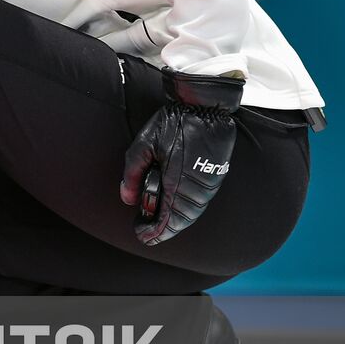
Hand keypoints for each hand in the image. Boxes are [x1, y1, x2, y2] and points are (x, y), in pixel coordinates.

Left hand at [120, 66, 244, 245]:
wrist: (205, 107)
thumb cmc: (172, 124)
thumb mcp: (142, 145)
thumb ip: (133, 174)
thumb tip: (127, 199)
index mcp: (177, 182)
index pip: (166, 219)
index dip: (153, 232)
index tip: (141, 236)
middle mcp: (197, 187)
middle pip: (181, 221)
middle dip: (163, 230)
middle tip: (146, 233)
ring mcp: (210, 182)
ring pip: (193, 213)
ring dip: (176, 222)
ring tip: (159, 224)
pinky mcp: (216, 176)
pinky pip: (202, 202)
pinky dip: (188, 211)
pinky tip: (176, 209)